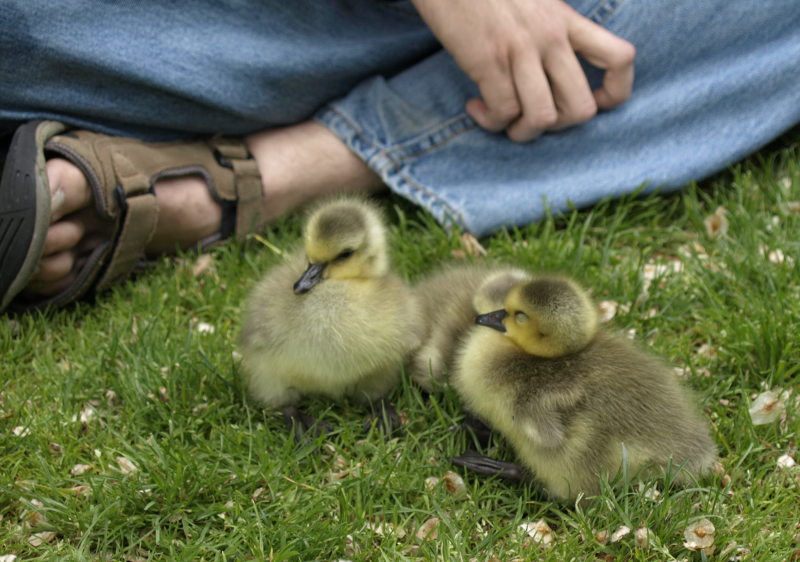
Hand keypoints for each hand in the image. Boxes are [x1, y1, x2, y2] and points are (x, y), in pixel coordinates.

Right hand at [411, 0, 635, 141]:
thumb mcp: (535, 4)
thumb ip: (554, 33)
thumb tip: (557, 77)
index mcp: (567, 21)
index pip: (621, 59)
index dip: (614, 94)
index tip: (591, 101)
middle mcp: (552, 36)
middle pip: (581, 108)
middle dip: (557, 127)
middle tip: (533, 117)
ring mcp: (521, 49)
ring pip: (542, 118)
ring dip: (521, 131)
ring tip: (503, 119)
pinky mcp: (489, 61)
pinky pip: (503, 112)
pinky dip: (490, 121)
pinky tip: (476, 107)